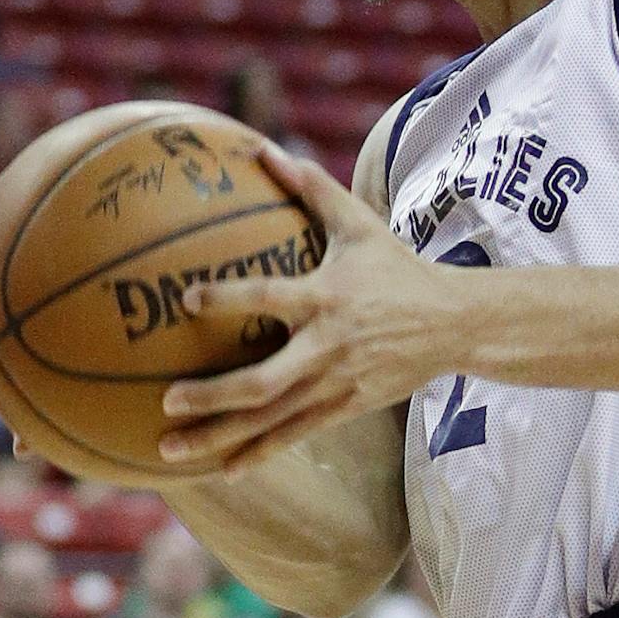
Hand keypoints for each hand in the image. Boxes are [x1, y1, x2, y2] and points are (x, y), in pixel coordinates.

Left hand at [156, 145, 457, 477]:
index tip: (187, 300)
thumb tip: (264, 149)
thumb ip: (311, 188)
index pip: (271, 298)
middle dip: (213, 395)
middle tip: (166, 400)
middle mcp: (328, 344)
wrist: (452, 321)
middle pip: (264, 380)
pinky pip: (295, 434)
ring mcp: (337, 382)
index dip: (230, 298)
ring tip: (169, 449)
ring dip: (219, 436)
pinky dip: (258, 452)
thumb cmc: (396, 266)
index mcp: (327, 296)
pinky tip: (223, 467)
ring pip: (271, 418)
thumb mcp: (359, 223)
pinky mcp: (347, 406)